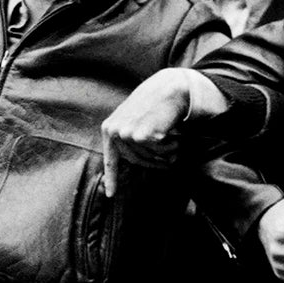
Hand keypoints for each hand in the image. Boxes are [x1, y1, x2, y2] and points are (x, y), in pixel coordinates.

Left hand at [101, 69, 224, 195]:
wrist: (169, 87)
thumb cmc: (155, 105)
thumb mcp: (136, 121)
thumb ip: (131, 139)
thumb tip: (134, 163)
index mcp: (109, 129)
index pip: (111, 160)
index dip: (112, 179)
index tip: (110, 195)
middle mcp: (113, 132)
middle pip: (137, 162)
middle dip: (156, 162)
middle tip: (171, 156)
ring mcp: (125, 134)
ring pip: (150, 158)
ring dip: (166, 152)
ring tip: (173, 138)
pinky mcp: (140, 135)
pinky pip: (160, 152)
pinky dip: (171, 146)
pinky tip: (173, 133)